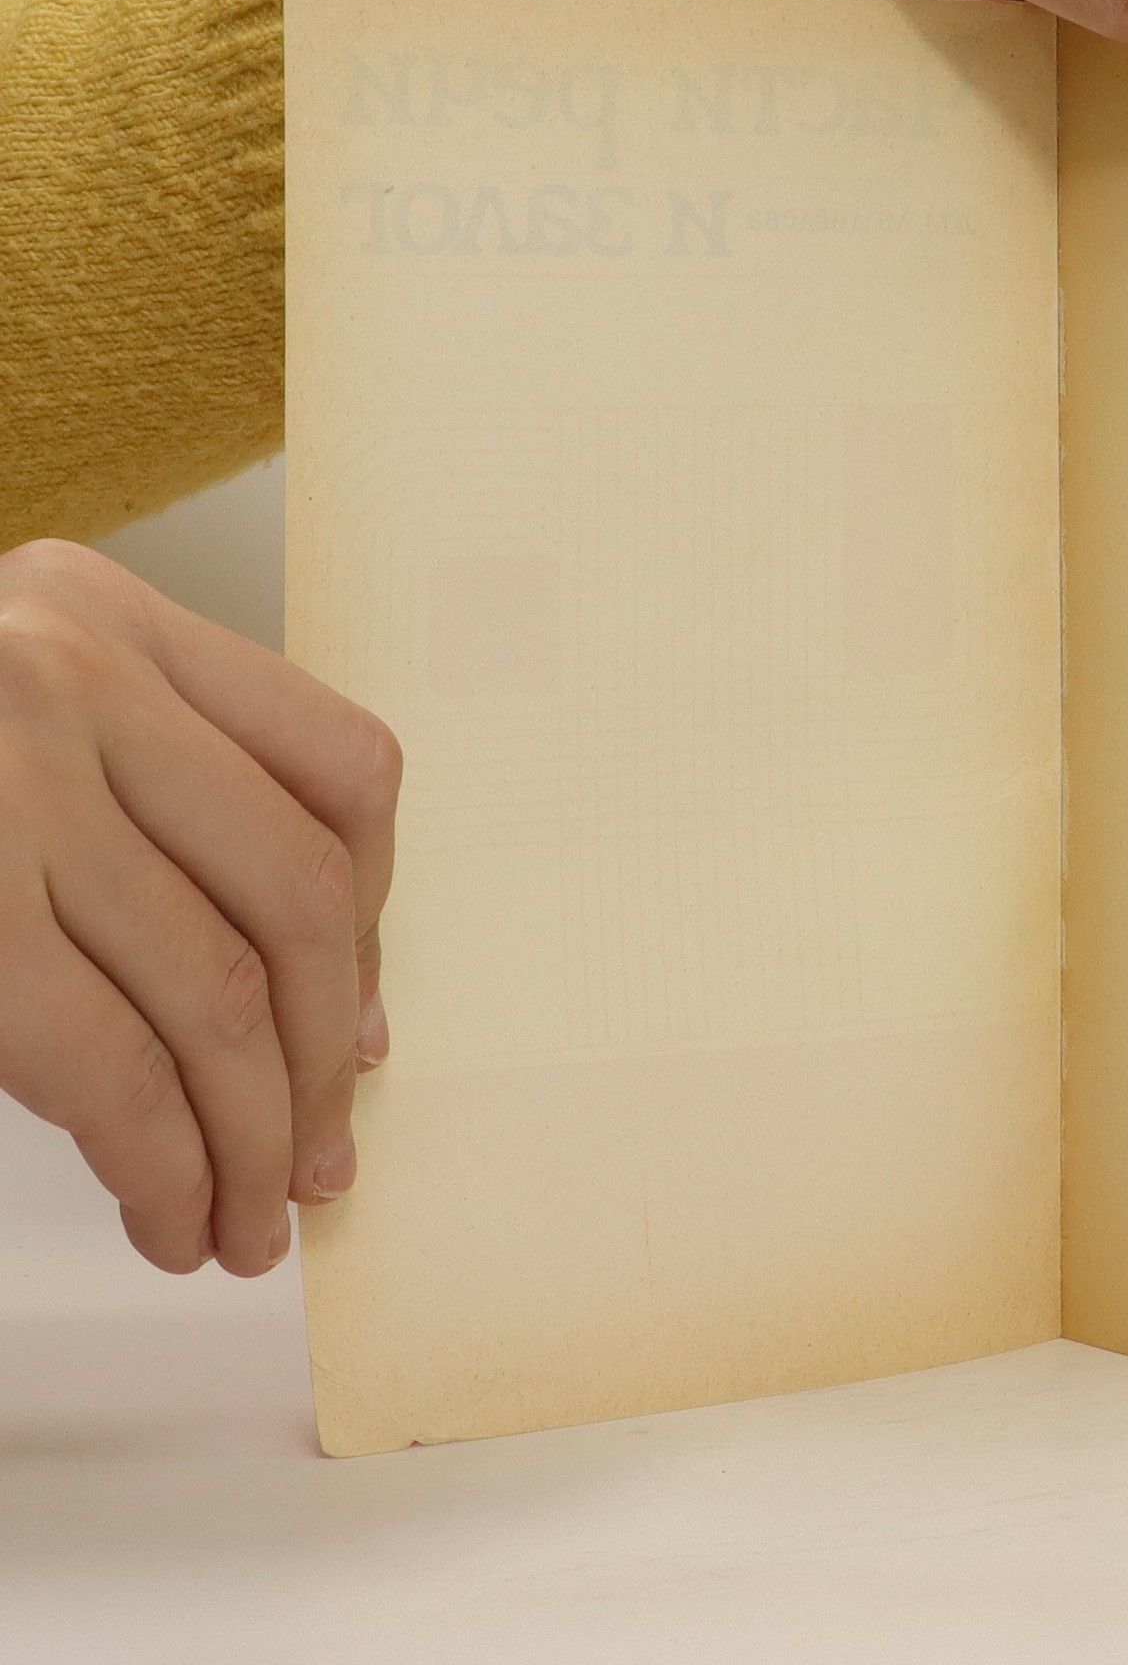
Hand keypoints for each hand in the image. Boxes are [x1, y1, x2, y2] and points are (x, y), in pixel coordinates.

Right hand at [0, 541, 398, 1275]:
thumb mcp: (16, 712)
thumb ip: (157, 797)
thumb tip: (341, 1002)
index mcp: (110, 614)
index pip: (344, 770)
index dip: (381, 920)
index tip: (361, 1025)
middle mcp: (69, 673)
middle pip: (299, 896)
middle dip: (321, 1060)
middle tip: (321, 1162)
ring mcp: (1, 780)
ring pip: (217, 992)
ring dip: (250, 1138)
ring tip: (251, 1222)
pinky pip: (106, 1062)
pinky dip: (163, 1163)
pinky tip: (173, 1213)